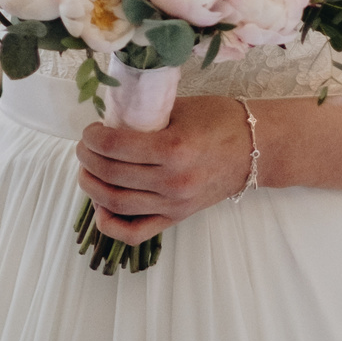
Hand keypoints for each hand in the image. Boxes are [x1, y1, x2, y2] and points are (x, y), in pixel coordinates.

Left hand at [74, 96, 255, 244]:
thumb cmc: (220, 120)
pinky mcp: (177, 218)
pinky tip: (101, 207)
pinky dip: (110, 224)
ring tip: (87, 170)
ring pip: (116, 204)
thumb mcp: (181, 108)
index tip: (89, 131)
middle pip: (110, 175)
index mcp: (173, 148)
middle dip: (87, 159)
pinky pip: (135, 232)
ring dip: (91, 186)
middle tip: (84, 147)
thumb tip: (109, 123)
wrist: (257, 149)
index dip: (92, 138)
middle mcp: (172, 181)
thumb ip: (145, 116)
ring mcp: (174, 204)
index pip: (114, 147)